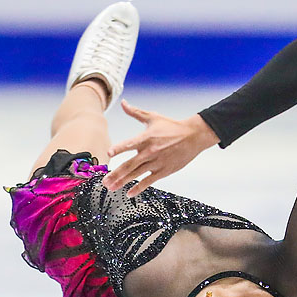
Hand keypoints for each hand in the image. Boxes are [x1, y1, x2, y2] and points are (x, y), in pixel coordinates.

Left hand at [104, 100, 220, 196]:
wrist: (193, 136)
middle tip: (104, 181)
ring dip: (122, 182)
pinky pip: (148, 181)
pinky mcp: (164, 171)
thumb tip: (124, 103)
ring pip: (136, 175)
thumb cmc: (172, 126)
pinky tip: (129, 193)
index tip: (109, 153)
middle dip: (115, 174)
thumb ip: (136, 112)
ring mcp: (157, 163)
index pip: (129, 144)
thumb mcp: (153, 117)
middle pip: (129, 165)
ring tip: (111, 187)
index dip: (119, 148)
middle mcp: (150, 152)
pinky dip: (138, 188)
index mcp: (146, 138)